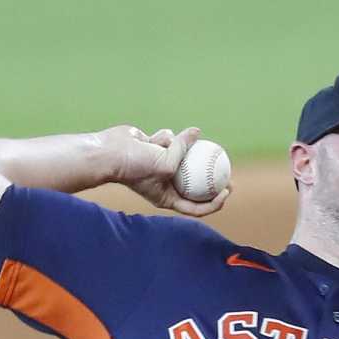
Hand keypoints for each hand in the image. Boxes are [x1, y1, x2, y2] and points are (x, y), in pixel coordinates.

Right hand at [99, 125, 228, 216]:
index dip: (214, 202)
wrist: (110, 152)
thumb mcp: (166, 163)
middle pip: (195, 183)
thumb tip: (197, 132)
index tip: (226, 190)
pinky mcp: (157, 148)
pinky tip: (150, 138)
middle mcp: (166, 183)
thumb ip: (185, 150)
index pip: (196, 207)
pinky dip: (163, 136)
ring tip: (162, 146)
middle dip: (211, 176)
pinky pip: (170, 139)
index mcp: (167, 198)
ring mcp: (162, 165)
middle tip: (227, 169)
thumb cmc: (136, 165)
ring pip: (183, 153)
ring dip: (175, 146)